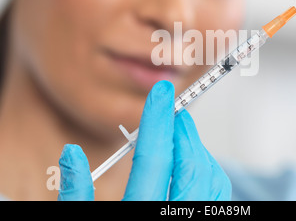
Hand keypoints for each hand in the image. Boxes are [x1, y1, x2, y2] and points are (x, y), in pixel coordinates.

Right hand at [57, 81, 230, 200]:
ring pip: (211, 179)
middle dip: (184, 132)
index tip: (163, 92)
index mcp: (137, 216)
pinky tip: (191, 166)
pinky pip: (217, 196)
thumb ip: (75, 195)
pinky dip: (208, 172)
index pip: (152, 159)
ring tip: (180, 137)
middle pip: (190, 167)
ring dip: (198, 150)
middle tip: (174, 113)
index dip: (158, 120)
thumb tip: (73, 154)